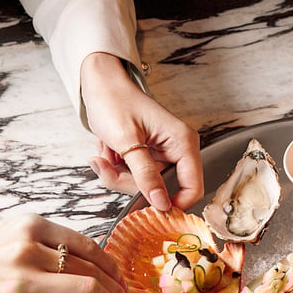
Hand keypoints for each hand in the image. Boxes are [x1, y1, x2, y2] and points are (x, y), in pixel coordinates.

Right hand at [0, 214, 130, 292]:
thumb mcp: (12, 241)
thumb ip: (49, 248)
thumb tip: (94, 269)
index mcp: (32, 227)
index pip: (89, 247)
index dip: (113, 268)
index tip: (122, 283)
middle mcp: (28, 249)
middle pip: (92, 271)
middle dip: (117, 292)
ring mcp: (21, 280)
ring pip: (86, 291)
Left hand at [80, 52, 202, 210]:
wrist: (99, 83)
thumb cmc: (114, 101)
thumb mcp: (127, 142)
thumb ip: (145, 175)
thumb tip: (162, 204)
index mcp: (182, 143)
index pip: (192, 187)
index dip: (173, 203)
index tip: (149, 209)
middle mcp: (177, 149)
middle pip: (163, 189)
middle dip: (130, 184)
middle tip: (107, 167)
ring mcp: (162, 153)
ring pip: (145, 184)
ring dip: (119, 175)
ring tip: (104, 154)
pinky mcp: (148, 155)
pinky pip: (135, 176)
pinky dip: (117, 168)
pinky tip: (107, 151)